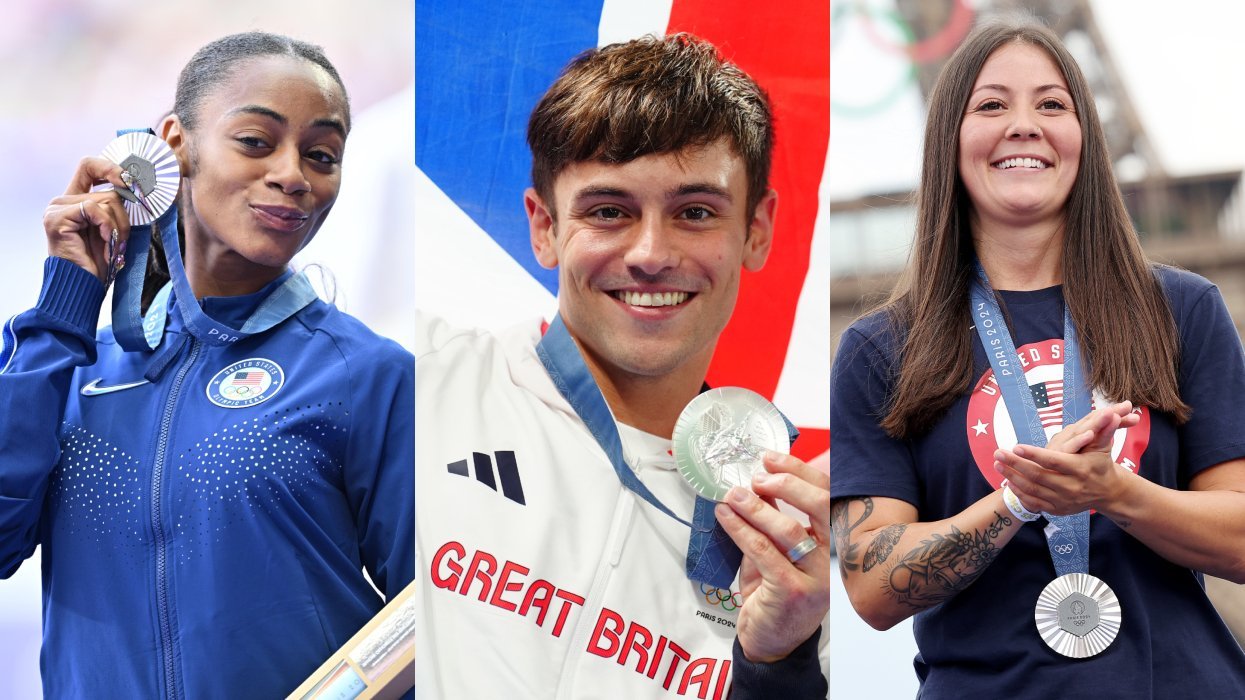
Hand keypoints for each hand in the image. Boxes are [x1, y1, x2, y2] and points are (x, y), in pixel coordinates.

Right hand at [43, 157, 131, 283]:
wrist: (83, 287)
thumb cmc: (99, 263)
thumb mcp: (112, 229)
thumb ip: (115, 208)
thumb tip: (134, 188)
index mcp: (75, 200)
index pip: (89, 166)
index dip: (110, 168)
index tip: (129, 181)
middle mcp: (63, 201)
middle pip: (109, 191)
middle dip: (124, 218)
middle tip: (120, 241)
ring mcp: (57, 208)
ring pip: (107, 200)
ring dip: (118, 227)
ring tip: (111, 246)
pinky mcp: (57, 218)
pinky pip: (95, 209)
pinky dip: (107, 227)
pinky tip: (105, 244)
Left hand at [714, 451, 829, 661]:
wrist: (771, 643)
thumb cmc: (774, 593)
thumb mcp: (776, 551)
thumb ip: (772, 522)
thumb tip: (755, 484)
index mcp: (834, 544)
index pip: (828, 498)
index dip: (800, 473)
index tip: (771, 459)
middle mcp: (832, 560)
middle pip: (820, 507)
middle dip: (787, 484)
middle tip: (757, 476)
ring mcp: (815, 578)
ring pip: (787, 530)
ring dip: (755, 507)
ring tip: (732, 495)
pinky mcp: (792, 592)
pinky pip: (763, 552)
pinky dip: (740, 529)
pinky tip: (724, 516)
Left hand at [994, 401, 1137, 515]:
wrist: (1107, 492)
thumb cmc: (1100, 464)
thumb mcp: (1103, 447)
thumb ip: (1103, 431)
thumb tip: (1111, 414)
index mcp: (1080, 469)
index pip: (1054, 461)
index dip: (1034, 454)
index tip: (1016, 446)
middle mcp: (1071, 487)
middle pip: (1038, 476)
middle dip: (1015, 464)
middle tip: (997, 453)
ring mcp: (1063, 500)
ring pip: (1033, 490)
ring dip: (1012, 477)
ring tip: (997, 465)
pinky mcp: (1058, 509)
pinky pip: (1034, 503)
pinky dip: (1019, 493)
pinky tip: (1008, 481)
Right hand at [1044, 401, 1138, 453]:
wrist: (1042, 478)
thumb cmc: (1067, 462)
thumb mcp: (1091, 450)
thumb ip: (1106, 435)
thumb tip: (1126, 418)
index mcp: (1081, 431)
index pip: (1100, 419)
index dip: (1116, 413)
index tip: (1132, 409)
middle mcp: (1072, 433)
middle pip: (1093, 420)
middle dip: (1110, 413)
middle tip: (1126, 406)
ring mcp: (1064, 442)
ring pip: (1082, 430)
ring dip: (1096, 422)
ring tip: (1110, 414)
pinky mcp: (1057, 454)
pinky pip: (1070, 447)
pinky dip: (1079, 441)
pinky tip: (1090, 435)